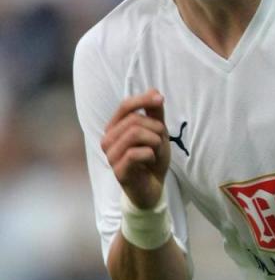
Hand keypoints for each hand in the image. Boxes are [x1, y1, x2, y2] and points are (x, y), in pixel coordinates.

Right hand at [100, 90, 170, 208]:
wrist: (152, 188)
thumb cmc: (151, 160)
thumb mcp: (157, 134)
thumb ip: (155, 114)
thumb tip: (154, 91)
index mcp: (114, 128)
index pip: (125, 106)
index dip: (142, 100)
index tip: (161, 100)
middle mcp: (108, 140)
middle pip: (134, 120)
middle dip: (155, 128)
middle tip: (161, 141)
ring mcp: (111, 156)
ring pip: (134, 134)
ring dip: (154, 141)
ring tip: (156, 151)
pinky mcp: (118, 171)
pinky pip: (136, 153)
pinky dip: (150, 154)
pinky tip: (151, 160)